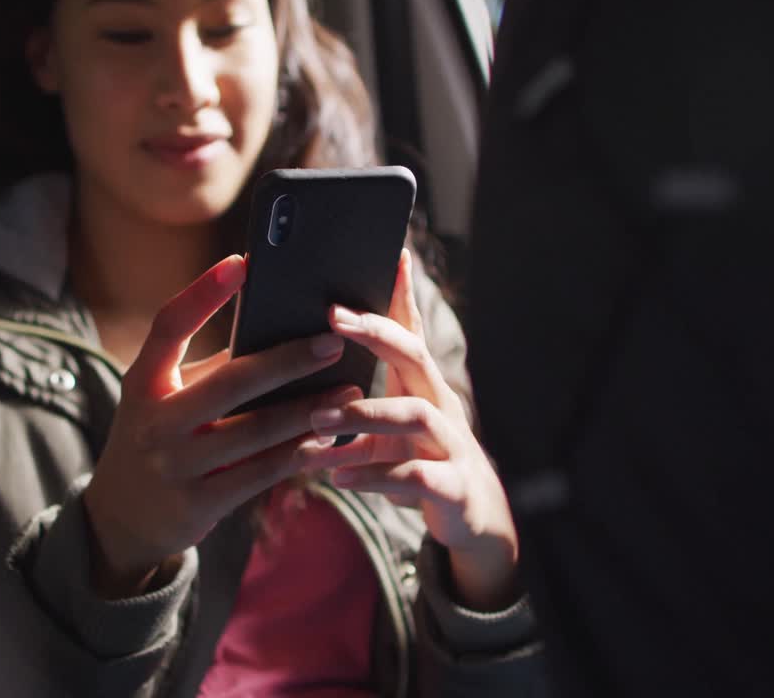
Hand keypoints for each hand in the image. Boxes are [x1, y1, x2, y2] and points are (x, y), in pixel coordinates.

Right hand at [82, 255, 361, 597]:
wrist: (123, 517)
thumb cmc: (162, 436)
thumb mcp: (166, 398)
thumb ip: (212, 369)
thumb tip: (282, 330)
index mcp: (143, 381)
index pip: (168, 326)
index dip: (203, 292)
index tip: (243, 262)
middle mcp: (155, 421)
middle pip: (230, 382)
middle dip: (288, 360)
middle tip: (333, 341)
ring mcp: (175, 465)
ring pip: (256, 431)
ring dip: (308, 410)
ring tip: (349, 391)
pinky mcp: (199, 503)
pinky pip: (261, 473)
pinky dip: (299, 453)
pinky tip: (329, 437)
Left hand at [311, 250, 520, 610]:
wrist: (475, 520)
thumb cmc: (421, 461)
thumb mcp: (390, 428)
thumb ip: (353, 405)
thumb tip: (298, 379)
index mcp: (421, 386)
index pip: (410, 330)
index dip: (400, 293)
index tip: (387, 254)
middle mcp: (441, 405)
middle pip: (415, 356)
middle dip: (376, 333)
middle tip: (332, 318)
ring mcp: (452, 445)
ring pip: (415, 415)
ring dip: (364, 413)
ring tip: (316, 418)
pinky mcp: (454, 488)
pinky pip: (415, 476)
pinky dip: (372, 475)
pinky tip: (334, 477)